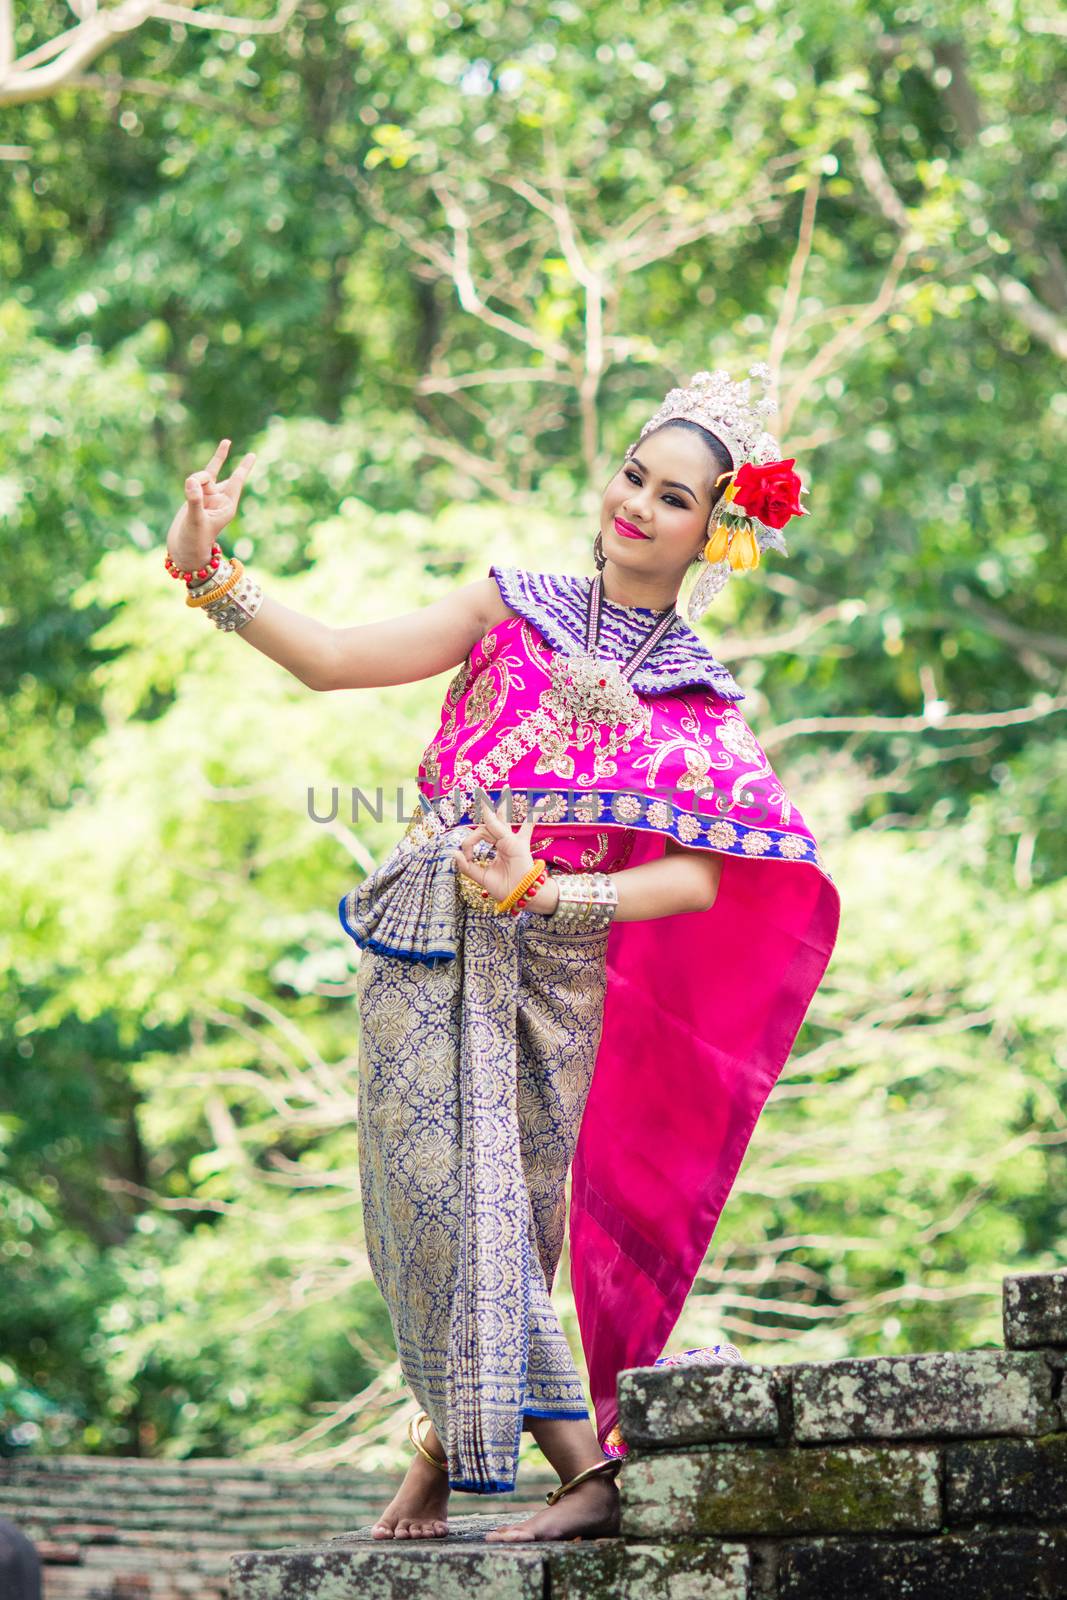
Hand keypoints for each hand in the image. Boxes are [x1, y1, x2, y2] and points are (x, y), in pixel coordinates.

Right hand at [165, 438, 256, 576]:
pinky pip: (196, 480)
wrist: (184, 549)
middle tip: (227, 442)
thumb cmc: (194, 540)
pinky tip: (192, 478)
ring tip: (189, 491)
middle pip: (217, 474)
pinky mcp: (196, 497)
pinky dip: (195, 477)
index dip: (244, 467)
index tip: (253, 454)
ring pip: (202, 476)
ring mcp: (207, 498)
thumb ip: (194, 500)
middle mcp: (219, 500)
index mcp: (227, 506)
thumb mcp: (195, 520)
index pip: (237, 481)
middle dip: (218, 460)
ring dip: (195, 479)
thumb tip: (191, 481)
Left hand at [452, 791, 554, 908]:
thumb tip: (454, 854)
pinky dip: (535, 815)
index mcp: (495, 846)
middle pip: (492, 820)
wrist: (519, 897)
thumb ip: (467, 866)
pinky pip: (528, 826)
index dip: (469, 843)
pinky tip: (542, 802)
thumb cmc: (504, 887)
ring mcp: (512, 841)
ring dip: (504, 803)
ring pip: (503, 819)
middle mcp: (504, 841)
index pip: (478, 834)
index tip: (468, 858)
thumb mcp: (480, 877)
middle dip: (487, 807)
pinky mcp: (519, 844)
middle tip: (481, 790)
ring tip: (506, 786)